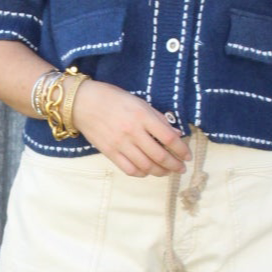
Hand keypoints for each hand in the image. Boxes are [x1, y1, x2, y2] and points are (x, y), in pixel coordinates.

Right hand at [72, 80, 191, 177]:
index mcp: (142, 116)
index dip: (182, 150)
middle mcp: (133, 132)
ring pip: (146, 166)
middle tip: (181, 168)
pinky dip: (142, 173)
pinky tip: (148, 171)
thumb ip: (157, 118)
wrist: (83, 102)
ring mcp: (120, 144)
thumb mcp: (139, 101)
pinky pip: (129, 169)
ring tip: (167, 171)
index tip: (187, 156)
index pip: (169, 138)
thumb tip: (176, 134)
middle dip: (174, 165)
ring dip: (160, 172)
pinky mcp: (110, 153)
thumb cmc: (113, 98)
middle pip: (159, 156)